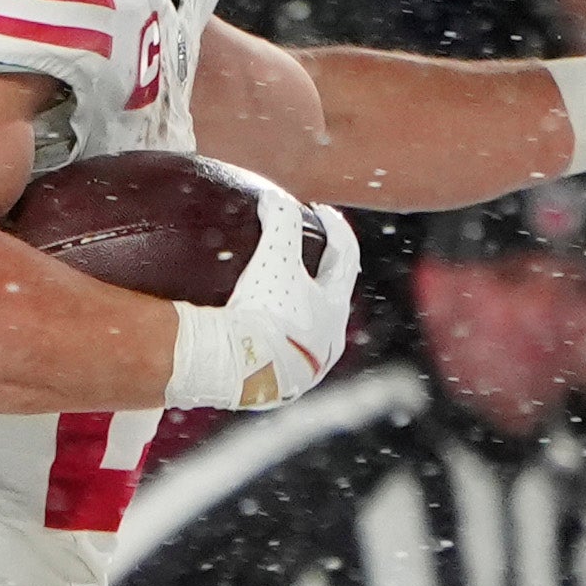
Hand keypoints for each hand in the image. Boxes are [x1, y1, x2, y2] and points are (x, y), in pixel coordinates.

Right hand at [163, 175, 360, 408]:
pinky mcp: (280, 387)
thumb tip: (274, 198)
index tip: (321, 211)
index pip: (347, 258)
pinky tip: (256, 334)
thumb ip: (280, 222)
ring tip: (277, 295)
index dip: (337, 229)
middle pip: (332, 298)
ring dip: (299, 309)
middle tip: (304, 253)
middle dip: (322, 274)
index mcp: (335, 309)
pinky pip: (280, 355)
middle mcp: (328, 341)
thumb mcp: (274, 258)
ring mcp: (306, 368)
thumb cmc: (263, 312)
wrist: (238, 370)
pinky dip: (274, 337)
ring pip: (309, 331)